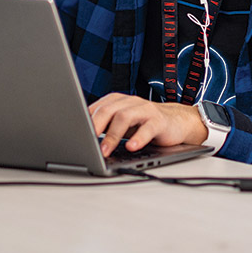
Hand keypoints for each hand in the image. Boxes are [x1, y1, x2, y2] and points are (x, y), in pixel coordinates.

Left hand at [88, 93, 207, 156]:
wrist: (176, 121)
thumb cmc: (144, 123)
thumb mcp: (122, 124)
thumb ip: (104, 126)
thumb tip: (80, 138)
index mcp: (116, 101)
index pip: (96, 108)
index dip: (84, 121)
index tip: (75, 134)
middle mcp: (130, 102)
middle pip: (108, 110)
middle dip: (96, 126)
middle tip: (87, 142)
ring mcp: (145, 110)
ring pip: (125, 117)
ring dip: (113, 135)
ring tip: (105, 151)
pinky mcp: (159, 121)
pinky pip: (148, 128)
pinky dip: (138, 138)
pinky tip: (132, 147)